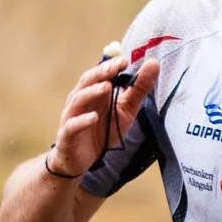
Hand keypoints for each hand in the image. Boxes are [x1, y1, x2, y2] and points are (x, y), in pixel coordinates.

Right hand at [49, 53, 161, 178]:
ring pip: (78, 100)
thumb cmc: (103, 131)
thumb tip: (154, 63)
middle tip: (116, 67)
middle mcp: (80, 101)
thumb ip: (138, 88)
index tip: (125, 60)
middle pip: (86, 81)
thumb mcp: (126, 109)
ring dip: (92, 92)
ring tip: (107, 86)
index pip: (99, 73)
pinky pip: (72, 126)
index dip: (110, 65)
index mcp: (93, 92)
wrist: (82, 161)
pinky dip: (82, 120)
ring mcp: (71, 117)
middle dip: (101, 73)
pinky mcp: (67, 136)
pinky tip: (94, 117)